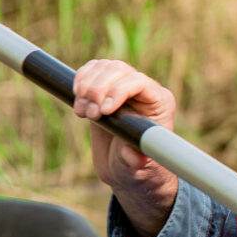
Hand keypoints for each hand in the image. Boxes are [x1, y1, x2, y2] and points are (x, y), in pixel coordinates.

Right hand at [72, 59, 178, 236]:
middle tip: (89, 115)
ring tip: (82, 112)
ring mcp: (123, 85)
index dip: (119, 90)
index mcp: (159, 103)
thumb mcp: (137, 169)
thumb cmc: (136, 169)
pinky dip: (80, 79)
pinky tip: (76, 97)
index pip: (140, 82)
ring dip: (87, 85)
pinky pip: (93, 70)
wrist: (123, 168)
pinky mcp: (104, 88)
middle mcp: (143, 90)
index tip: (104, 111)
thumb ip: (135, 161)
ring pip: (105, 67)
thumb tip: (133, 155)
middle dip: (99, 89)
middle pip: (119, 70)